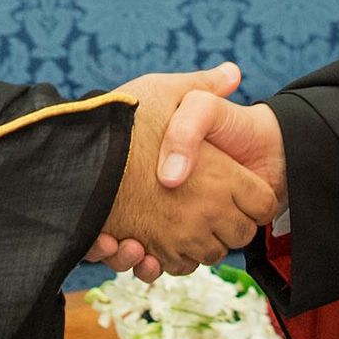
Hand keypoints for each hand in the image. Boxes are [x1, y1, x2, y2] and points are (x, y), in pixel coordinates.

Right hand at [100, 64, 277, 274]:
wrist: (76, 154)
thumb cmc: (124, 118)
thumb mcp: (167, 90)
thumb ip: (204, 85)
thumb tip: (234, 73)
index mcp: (221, 176)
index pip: (263, 204)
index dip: (255, 198)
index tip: (240, 189)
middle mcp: (206, 212)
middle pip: (239, 234)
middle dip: (230, 223)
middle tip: (209, 203)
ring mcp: (179, 236)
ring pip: (208, 254)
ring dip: (199, 241)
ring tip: (180, 218)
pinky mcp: (151, 251)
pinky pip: (174, 265)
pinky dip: (168, 256)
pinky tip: (155, 235)